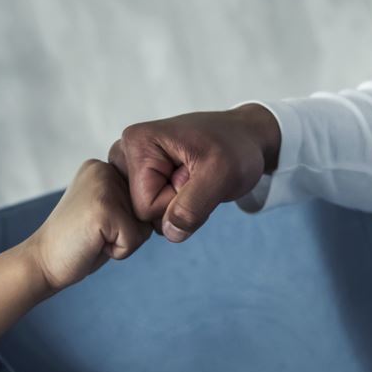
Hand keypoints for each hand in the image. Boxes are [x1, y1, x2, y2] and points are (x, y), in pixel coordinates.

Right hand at [23, 160, 150, 292]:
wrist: (41, 261)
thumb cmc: (77, 242)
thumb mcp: (104, 209)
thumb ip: (127, 199)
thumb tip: (164, 202)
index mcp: (101, 167)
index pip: (144, 198)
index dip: (126, 221)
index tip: (97, 224)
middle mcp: (102, 169)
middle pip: (147, 210)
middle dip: (127, 231)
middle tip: (95, 233)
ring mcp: (103, 187)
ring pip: (144, 225)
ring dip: (124, 241)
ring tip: (95, 238)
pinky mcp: (104, 209)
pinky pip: (134, 240)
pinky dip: (118, 252)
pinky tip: (94, 244)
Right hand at [107, 104, 279, 242]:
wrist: (245, 138)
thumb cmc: (236, 148)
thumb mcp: (223, 175)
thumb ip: (193, 206)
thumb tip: (169, 233)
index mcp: (137, 142)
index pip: (145, 206)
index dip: (176, 201)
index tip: (197, 176)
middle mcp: (126, 151)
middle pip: (140, 211)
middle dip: (174, 204)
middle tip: (197, 176)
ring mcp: (131, 163)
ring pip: (146, 214)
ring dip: (176, 204)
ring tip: (193, 177)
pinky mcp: (140, 174)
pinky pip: (151, 209)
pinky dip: (174, 203)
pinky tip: (186, 181)